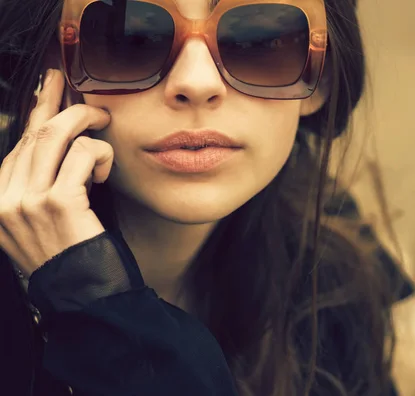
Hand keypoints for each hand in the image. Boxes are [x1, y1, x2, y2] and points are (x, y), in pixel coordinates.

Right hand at [0, 69, 112, 277]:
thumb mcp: (43, 219)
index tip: (52, 87)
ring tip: (105, 123)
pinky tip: (107, 170)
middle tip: (91, 102)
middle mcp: (4, 198)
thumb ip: (41, 184)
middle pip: (34, 133)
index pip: (18, 144)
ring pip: (55, 135)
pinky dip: (100, 154)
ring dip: (86, 122)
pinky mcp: (57, 203)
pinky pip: (82, 156)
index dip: (39, 110)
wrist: (83, 297)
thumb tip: (62, 141)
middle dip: (65, 106)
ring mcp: (26, 201)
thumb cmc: (72, 256)